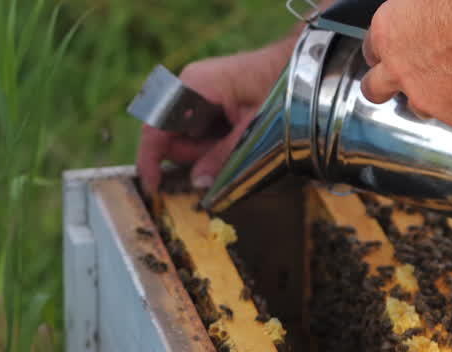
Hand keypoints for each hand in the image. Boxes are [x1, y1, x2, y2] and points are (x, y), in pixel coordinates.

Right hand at [136, 40, 293, 193]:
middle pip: (172, 138)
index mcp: (193, 86)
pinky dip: (217, 146)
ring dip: (209, 153)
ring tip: (242, 142)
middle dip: (194, 158)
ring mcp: (198, 96)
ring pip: (188, 139)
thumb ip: (224, 156)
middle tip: (227, 158)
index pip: (155, 127)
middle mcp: (189, 89)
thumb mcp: (253, 128)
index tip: (153, 186)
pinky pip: (203, 133)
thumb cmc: (280, 86)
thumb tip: (198, 183)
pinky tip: (240, 138)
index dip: (150, 160)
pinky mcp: (210, 104)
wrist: (300, 64)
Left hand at [360, 0, 451, 126]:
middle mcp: (399, 70)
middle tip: (404, 79)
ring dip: (430, 96)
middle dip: (383, 86)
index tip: (397, 52)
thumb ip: (415, 15)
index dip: (386, 52)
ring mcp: (426, 97)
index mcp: (387, 33)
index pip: (372, 52)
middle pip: (374, 89)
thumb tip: (420, 16)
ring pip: (418, 106)